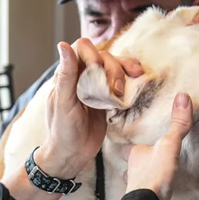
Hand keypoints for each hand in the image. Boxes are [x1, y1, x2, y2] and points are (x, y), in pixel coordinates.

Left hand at [35, 39, 142, 178]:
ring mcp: (96, 86)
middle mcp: (82, 76)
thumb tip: (63, 45)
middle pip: (103, 56)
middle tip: (113, 90)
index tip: (97, 70)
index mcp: (67, 74)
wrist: (72, 154)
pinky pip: (122, 80)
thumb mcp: (63, 102)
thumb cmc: (62, 130)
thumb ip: (66, 74)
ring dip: (122, 73)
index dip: (93, 54)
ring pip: (114, 66)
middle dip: (111, 69)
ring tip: (121, 93)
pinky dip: (130, 80)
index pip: (82, 48)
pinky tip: (136, 81)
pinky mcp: (108, 97)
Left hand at [123, 93, 192, 199]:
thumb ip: (177, 125)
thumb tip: (183, 96)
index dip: (128, 147)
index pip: (127, 149)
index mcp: (134, 157)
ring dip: (146, 185)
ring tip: (156, 183)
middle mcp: (132, 174)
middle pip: (131, 168)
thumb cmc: (154, 174)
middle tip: (146, 164)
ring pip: (139, 186)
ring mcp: (138, 193)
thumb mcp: (169, 145)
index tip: (130, 144)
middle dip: (137, 167)